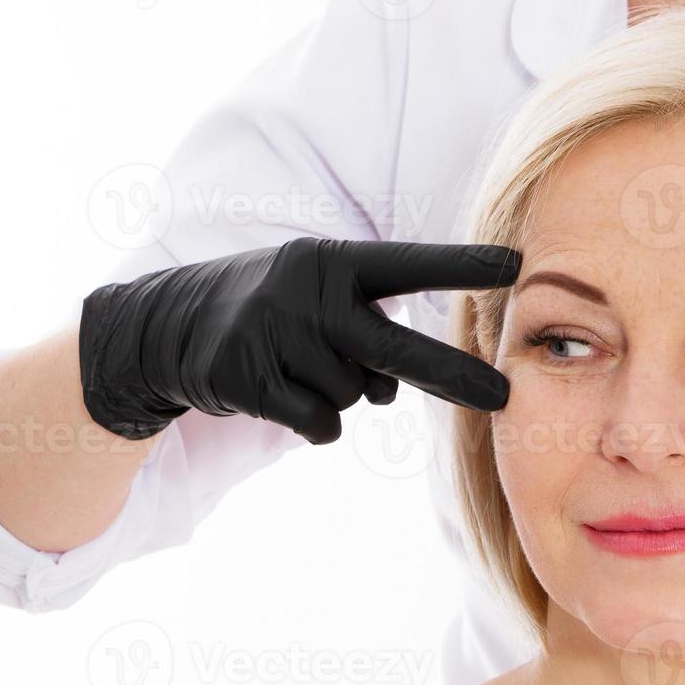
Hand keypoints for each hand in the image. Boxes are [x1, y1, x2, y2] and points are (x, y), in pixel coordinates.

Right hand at [79, 237, 519, 442]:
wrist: (168, 325)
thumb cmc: (275, 310)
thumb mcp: (320, 293)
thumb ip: (374, 325)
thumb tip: (410, 386)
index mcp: (333, 261)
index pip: (408, 263)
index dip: (461, 266)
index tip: (515, 266)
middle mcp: (306, 291)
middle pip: (395, 350)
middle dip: (453, 376)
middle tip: (503, 397)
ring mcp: (272, 333)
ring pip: (354, 396)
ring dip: (343, 394)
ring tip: (305, 367)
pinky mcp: (245, 377)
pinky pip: (320, 423)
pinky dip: (317, 423)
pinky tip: (287, 396)